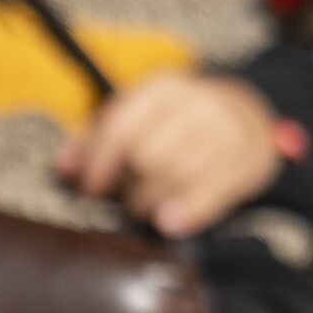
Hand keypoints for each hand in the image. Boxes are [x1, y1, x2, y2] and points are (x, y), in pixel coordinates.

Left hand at [53, 69, 286, 236]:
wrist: (250, 119)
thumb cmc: (179, 125)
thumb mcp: (140, 119)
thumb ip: (97, 141)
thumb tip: (62, 166)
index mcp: (162, 88)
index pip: (121, 128)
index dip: (98, 164)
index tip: (89, 191)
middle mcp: (195, 103)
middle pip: (146, 154)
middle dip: (127, 187)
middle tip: (124, 202)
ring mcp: (225, 130)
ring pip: (175, 174)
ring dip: (151, 202)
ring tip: (147, 209)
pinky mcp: (247, 160)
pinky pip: (211, 192)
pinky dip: (186, 211)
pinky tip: (168, 223)